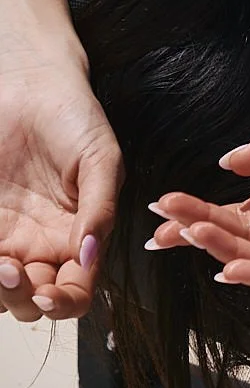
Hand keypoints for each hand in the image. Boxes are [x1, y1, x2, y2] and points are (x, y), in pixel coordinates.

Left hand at [0, 54, 123, 321]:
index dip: (64, 303)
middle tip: (13, 270)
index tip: (49, 293)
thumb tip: (90, 256)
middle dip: (24, 299)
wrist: (31, 84)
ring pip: (1, 294)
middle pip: (34, 302)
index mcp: (80, 236)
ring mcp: (10, 238)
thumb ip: (101, 209)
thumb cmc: (74, 116)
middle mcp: (43, 246)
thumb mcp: (102, 158)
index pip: (77, 290)